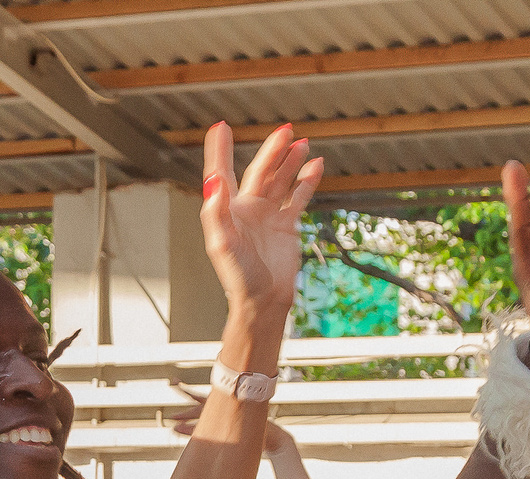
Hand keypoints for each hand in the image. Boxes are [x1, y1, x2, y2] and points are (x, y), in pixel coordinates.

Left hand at [198, 121, 323, 315]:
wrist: (264, 300)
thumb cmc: (238, 276)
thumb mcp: (222, 244)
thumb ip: (216, 212)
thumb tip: (213, 180)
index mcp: (228, 210)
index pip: (221, 173)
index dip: (220, 150)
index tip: (221, 127)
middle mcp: (247, 209)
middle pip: (260, 171)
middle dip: (272, 151)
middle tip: (285, 131)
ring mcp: (268, 215)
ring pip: (281, 180)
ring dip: (290, 162)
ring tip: (301, 143)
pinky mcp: (287, 226)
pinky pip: (298, 197)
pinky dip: (307, 182)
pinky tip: (315, 166)